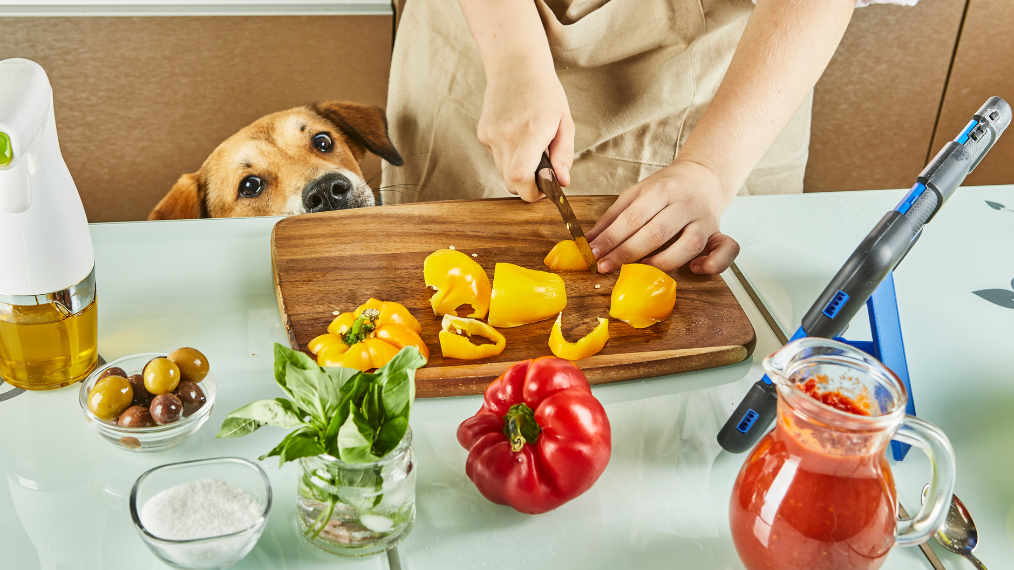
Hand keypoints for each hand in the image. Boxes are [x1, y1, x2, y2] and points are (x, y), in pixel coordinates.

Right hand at [478, 65, 574, 201]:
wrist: (515, 66)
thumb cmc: (545, 93)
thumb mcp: (564, 122)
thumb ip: (564, 154)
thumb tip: (563, 182)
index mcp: (531, 131)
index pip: (520, 177)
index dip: (531, 192)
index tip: (544, 188)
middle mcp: (506, 135)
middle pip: (510, 182)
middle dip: (527, 185)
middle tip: (541, 172)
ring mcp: (491, 134)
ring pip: (502, 172)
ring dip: (517, 170)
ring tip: (530, 148)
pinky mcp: (483, 133)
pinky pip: (496, 158)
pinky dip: (508, 156)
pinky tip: (516, 136)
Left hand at [585, 160, 739, 274]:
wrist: (704, 176)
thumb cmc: (666, 188)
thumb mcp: (637, 193)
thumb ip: (613, 217)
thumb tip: (588, 241)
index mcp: (663, 190)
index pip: (633, 217)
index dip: (611, 238)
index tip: (594, 253)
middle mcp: (686, 204)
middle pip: (656, 233)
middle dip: (627, 253)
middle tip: (605, 267)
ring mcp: (705, 220)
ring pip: (689, 245)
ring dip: (663, 262)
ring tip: (640, 270)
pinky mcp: (719, 233)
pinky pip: (726, 250)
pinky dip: (713, 263)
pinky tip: (694, 269)